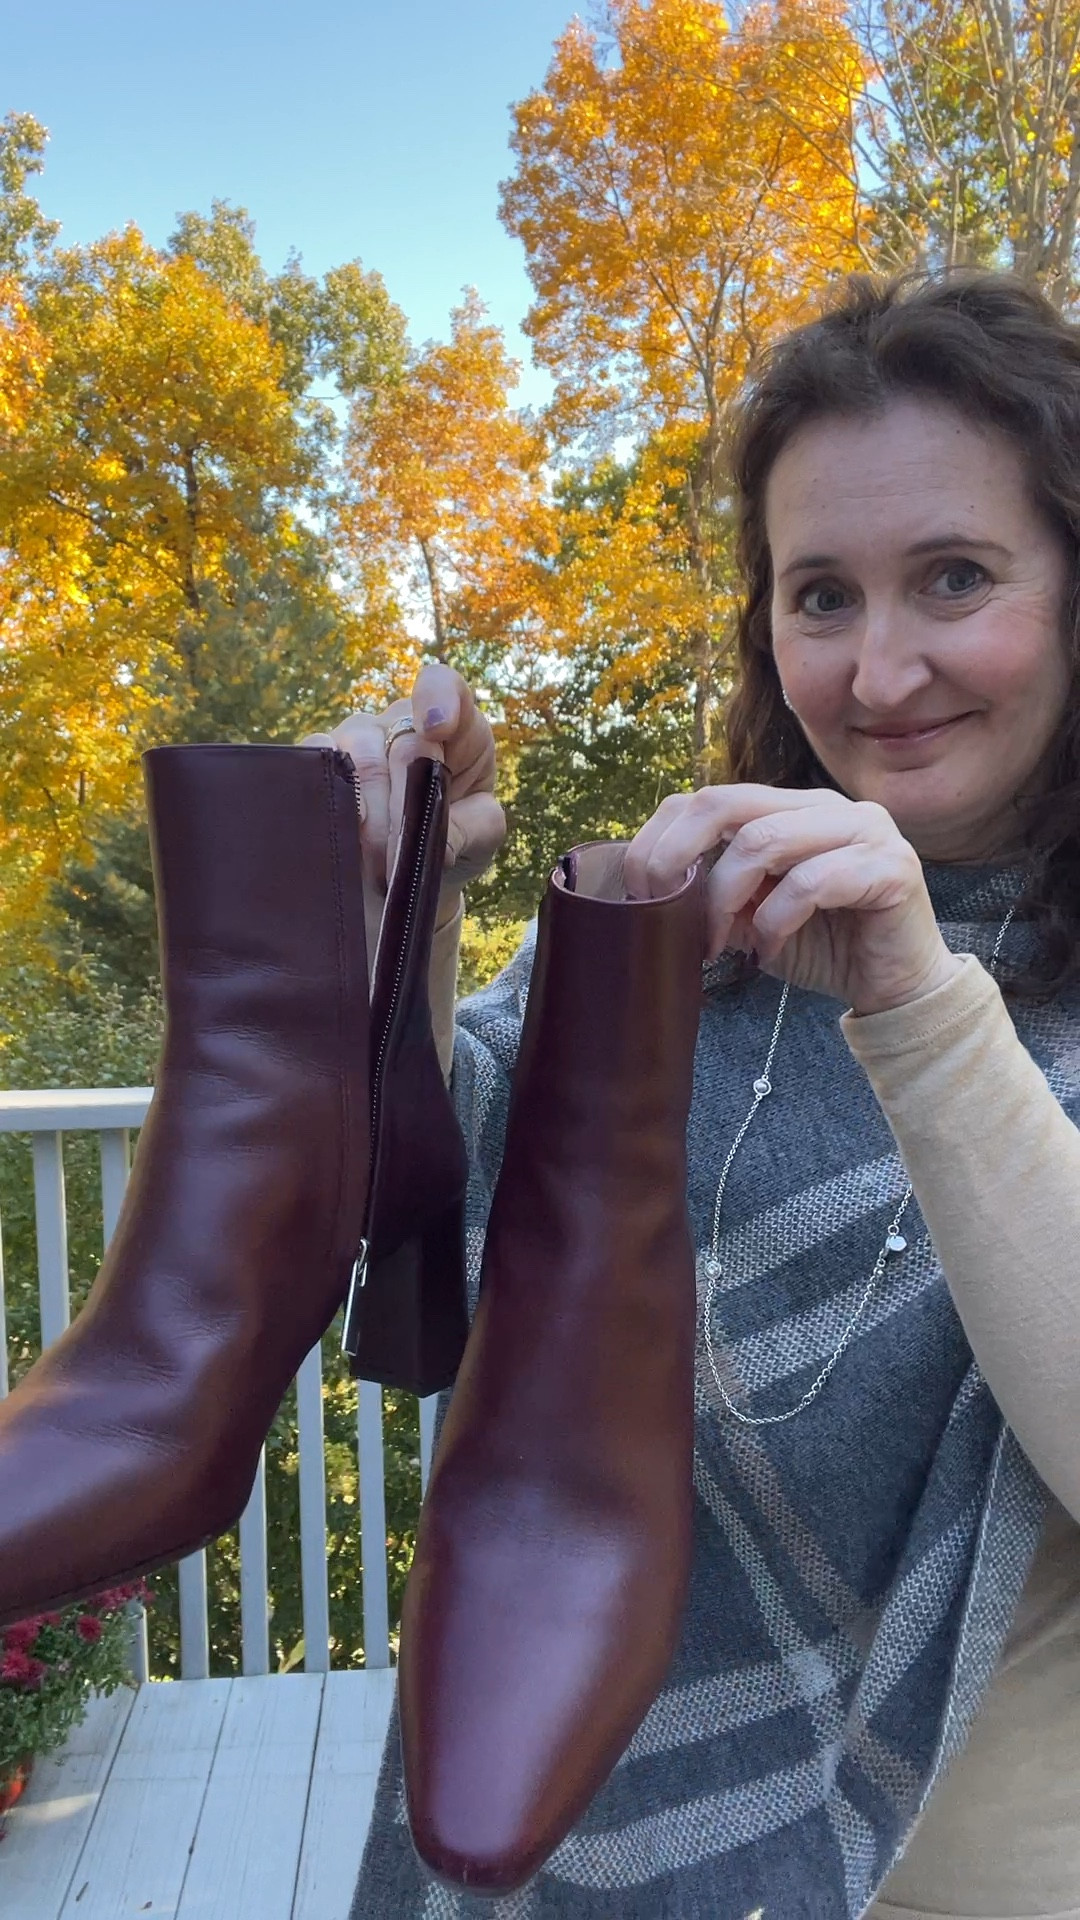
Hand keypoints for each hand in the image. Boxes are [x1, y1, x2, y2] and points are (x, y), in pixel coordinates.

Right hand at [300, 665, 504, 929]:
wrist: (412, 872)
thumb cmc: (456, 836)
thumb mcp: (481, 835)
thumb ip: (470, 830)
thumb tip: (440, 843)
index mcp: (454, 725)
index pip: (443, 685)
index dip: (438, 699)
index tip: (438, 730)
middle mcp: (400, 723)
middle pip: (403, 745)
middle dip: (404, 806)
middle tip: (400, 856)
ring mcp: (356, 738)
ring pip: (359, 761)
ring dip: (369, 819)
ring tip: (375, 864)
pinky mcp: (320, 761)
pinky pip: (314, 763)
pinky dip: (328, 801)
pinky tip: (340, 835)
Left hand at [623, 785, 962, 1015]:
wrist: (897, 988)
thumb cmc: (826, 947)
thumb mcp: (753, 918)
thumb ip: (717, 893)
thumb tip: (655, 891)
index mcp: (790, 809)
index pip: (708, 797)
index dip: (661, 838)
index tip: (639, 891)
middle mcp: (827, 806)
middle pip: (726, 804)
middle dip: (678, 858)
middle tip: (660, 910)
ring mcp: (864, 829)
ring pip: (764, 841)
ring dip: (725, 900)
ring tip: (719, 944)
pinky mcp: (891, 866)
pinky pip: (811, 883)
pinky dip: (775, 922)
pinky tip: (767, 952)